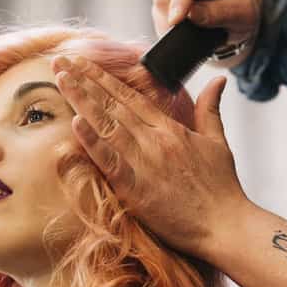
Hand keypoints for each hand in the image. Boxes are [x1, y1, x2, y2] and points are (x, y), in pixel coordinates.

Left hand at [52, 54, 249, 259]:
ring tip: (61, 79)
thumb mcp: (218, 142)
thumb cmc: (222, 188)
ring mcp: (145, 162)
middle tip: (61, 60)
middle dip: (84, 80)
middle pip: (113, 104)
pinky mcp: (136, 188)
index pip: (130, 96)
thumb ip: (211, 109)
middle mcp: (155, 139)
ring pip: (107, 124)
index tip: (83, 63)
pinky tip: (75, 123)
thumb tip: (219, 81)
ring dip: (82, 100)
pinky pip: (110, 160)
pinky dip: (92, 141)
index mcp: (171, 128)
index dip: (104, 78)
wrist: (225, 225)